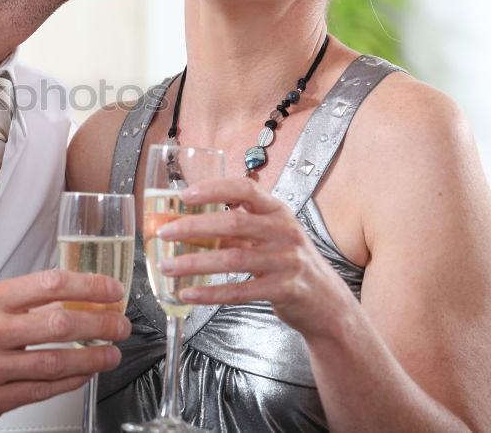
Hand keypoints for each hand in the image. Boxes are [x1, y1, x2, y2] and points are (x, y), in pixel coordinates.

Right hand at [0, 269, 130, 427]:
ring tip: (111, 354)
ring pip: (55, 361)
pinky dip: (70, 382)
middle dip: (100, 324)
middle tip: (120, 325)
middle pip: (59, 324)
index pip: (49, 284)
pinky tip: (85, 375)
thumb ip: (25, 303)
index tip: (110, 290)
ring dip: (92, 358)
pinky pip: (42, 389)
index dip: (88, 286)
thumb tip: (73, 298)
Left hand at [156, 178, 357, 338]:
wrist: (327, 302)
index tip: (184, 195)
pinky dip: (211, 293)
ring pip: (234, 259)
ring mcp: (287, 261)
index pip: (245, 189)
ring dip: (195, 263)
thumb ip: (235, 227)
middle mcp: (284, 231)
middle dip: (194, 227)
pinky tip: (189, 293)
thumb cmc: (289, 263)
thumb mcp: (268, 236)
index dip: (213, 189)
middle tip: (164, 233)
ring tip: (168, 267)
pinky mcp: (286, 290)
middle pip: (234, 223)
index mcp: (277, 211)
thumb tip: (186, 222)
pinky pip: (241, 291)